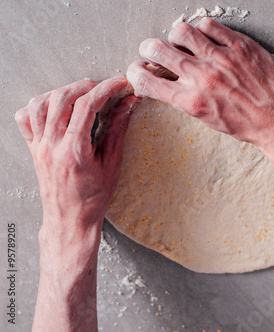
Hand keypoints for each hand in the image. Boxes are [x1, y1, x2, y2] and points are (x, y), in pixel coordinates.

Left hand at [15, 76, 139, 236]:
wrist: (70, 221)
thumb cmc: (93, 199)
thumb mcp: (112, 164)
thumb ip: (118, 130)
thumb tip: (128, 104)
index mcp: (74, 151)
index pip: (87, 106)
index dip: (106, 89)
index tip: (119, 83)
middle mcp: (51, 146)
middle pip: (61, 98)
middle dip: (85, 86)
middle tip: (103, 87)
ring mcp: (38, 147)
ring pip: (40, 104)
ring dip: (61, 92)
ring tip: (80, 94)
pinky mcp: (33, 150)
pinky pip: (25, 119)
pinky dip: (37, 106)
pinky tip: (54, 108)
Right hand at [127, 18, 273, 151]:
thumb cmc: (248, 125)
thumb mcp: (210, 120)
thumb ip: (188, 100)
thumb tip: (171, 85)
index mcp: (192, 101)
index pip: (148, 81)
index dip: (136, 74)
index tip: (136, 71)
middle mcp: (202, 77)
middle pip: (158, 50)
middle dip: (148, 49)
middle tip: (151, 49)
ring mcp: (220, 58)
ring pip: (182, 32)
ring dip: (174, 35)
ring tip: (179, 39)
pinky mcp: (239, 45)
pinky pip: (210, 25)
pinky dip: (202, 28)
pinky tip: (205, 35)